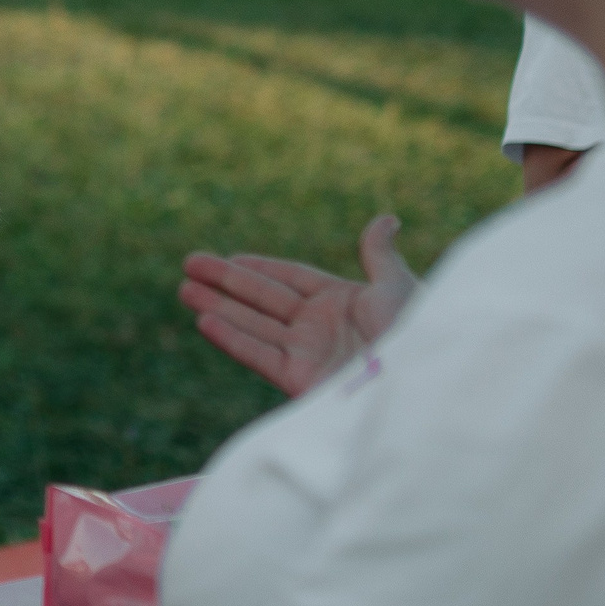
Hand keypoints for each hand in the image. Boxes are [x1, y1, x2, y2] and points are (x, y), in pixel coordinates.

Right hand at [178, 214, 420, 396]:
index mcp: (343, 303)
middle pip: (264, 299)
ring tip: (183, 289)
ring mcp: (308, 354)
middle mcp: (320, 328)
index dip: (259, 268)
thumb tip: (386, 220)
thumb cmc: (416, 334)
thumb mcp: (398, 288)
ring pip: (253, 325)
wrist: (421, 385)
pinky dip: (231, 338)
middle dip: (226, 282)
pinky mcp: (300, 381)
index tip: (229, 257)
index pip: (291, 279)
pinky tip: (205, 320)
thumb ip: (379, 256)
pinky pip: (258, 354)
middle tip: (189, 264)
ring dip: (218, 306)